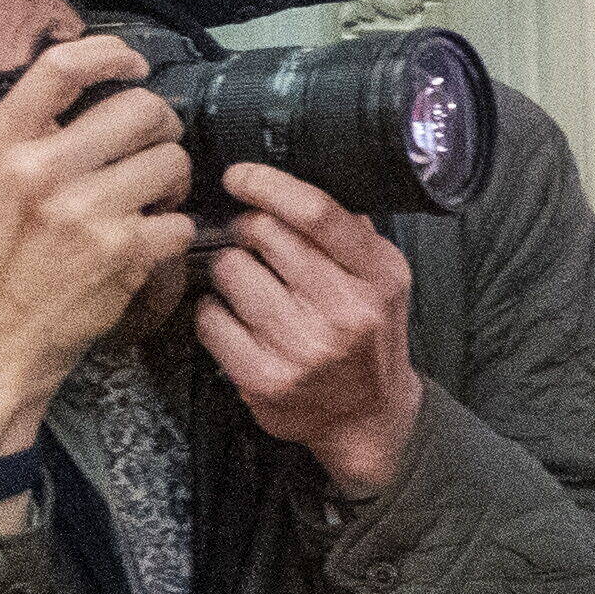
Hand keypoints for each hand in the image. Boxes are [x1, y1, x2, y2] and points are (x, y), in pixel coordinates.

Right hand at [0, 34, 189, 449]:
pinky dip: (174, 232)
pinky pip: (179, 221)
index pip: (60, 69)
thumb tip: (4, 91)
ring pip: (172, 162)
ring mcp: (84, 213)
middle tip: (153, 148)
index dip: (110, 53)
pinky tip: (151, 244)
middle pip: (139, 109)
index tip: (134, 64)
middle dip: (160, 126)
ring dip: (173, 181)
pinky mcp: (121, 254)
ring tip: (153, 199)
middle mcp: (40, 172)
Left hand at [192, 163, 426, 494]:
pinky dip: (215, 311)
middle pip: (264, 234)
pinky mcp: (263, 377)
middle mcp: (344, 312)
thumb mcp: (383, 279)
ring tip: (249, 285)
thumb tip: (294, 185)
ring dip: (230, 269)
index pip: (316, 214)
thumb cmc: (370, 339)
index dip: (268, 185)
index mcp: (377, 277)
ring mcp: (302, 348)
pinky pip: (210, 317)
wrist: (368, 417)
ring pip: (230, 270)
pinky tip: (237, 318)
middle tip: (251, 239)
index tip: (240, 176)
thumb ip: (351, 234)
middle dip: (247, 228)